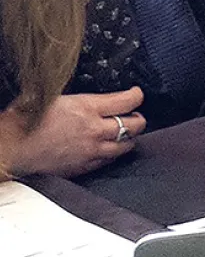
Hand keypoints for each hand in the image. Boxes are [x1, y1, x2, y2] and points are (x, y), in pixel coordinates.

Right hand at [0, 87, 146, 177]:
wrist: (9, 151)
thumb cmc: (22, 121)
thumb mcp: (46, 96)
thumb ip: (70, 95)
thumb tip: (76, 88)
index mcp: (85, 108)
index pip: (126, 101)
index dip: (136, 96)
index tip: (137, 93)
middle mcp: (93, 130)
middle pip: (133, 125)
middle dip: (139, 119)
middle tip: (137, 115)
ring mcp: (91, 152)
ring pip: (125, 146)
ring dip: (130, 138)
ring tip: (127, 133)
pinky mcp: (83, 168)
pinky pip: (109, 161)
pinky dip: (114, 154)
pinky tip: (110, 149)